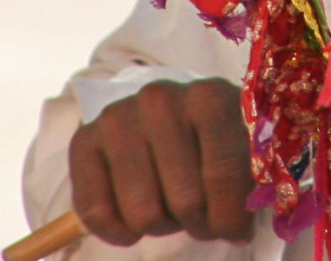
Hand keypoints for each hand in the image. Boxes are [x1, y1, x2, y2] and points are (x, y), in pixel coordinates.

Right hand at [68, 78, 254, 245]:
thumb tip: (236, 231)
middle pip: (186, 201)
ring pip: (143, 213)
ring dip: (161, 226)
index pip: (224, 172)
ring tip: (170, 207)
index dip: (231, 217)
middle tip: (200, 215)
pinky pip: (95, 212)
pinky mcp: (84, 139)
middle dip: (198, 223)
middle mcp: (160, 101)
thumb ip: (245, 181)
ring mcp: (118, 118)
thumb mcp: (242, 149)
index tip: (237, 231)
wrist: (168, 113)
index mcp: (208, 98)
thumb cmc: (211, 141)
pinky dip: (119, 232)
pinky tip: (134, 222)